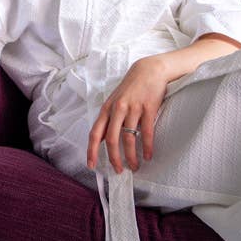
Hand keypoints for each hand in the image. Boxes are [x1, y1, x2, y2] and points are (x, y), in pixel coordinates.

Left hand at [86, 55, 172, 173]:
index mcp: (106, 109)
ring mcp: (133, 108)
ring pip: (129, 139)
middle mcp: (117, 109)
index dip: (91, 150)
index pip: (95, 133)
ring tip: (135, 166)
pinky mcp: (148, 108)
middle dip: (114, 158)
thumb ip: (109, 119)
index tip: (91, 165)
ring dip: (131, 156)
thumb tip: (103, 139)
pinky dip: (147, 147)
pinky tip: (148, 156)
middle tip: (119, 170)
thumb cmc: (131, 88)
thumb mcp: (115, 101)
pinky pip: (147, 132)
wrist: (149, 70)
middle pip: (112, 140)